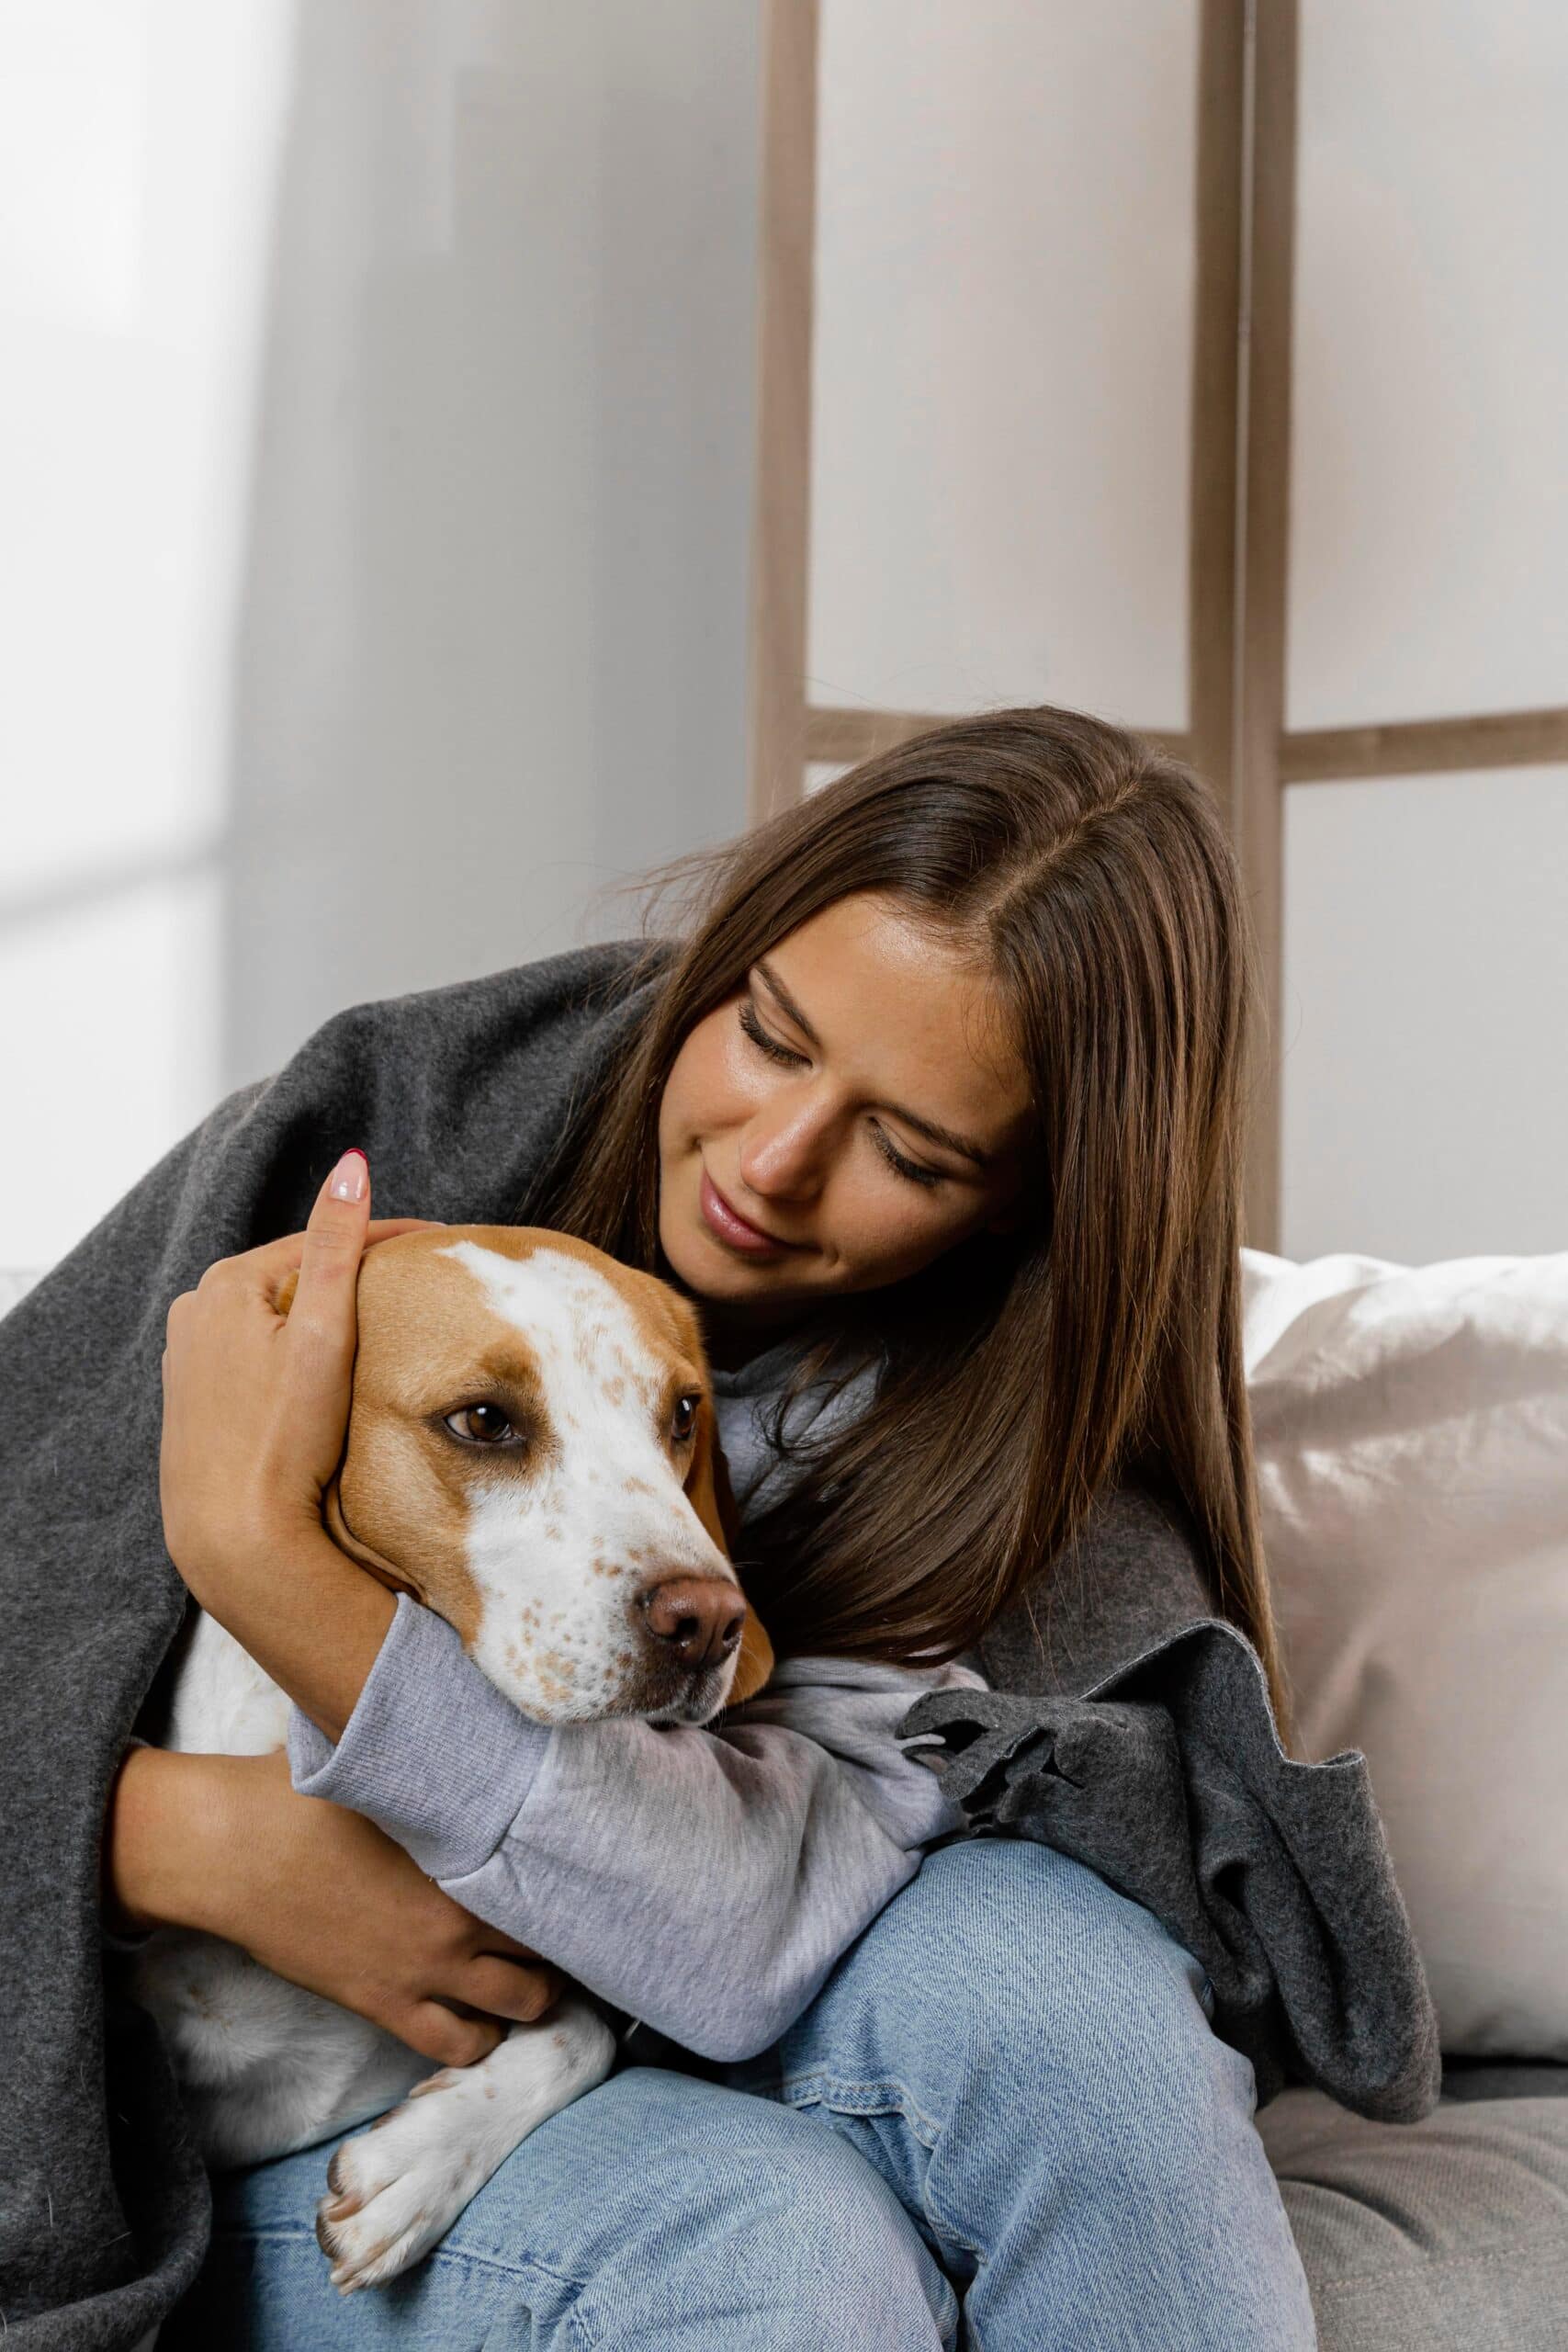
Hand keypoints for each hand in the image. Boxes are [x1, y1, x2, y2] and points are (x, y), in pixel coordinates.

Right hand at [109, 1747, 562, 2066]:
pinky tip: (485, 2022)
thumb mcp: (387, 1765)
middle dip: (568, 1942)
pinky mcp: (383, 2003)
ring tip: (539, 1979)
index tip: (591, 1877)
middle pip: (551, 1945)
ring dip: (537, 1996)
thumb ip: (441, 1759)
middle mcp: (458, 1917)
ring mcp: (424, 1969)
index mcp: (465, 1851)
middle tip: (572, 1932)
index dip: (578, 1881)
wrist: (234, 1849)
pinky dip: (480, 2040)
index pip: (552, 1877)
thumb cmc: (303, 1793)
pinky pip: (454, 2045)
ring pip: (519, 2005)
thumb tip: (473, 1714)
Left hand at [160, 1146, 437, 1595]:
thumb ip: (339, 1245)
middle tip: (421, 1281)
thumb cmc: (283, 1438)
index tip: (441, 1242)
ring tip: (384, 1322)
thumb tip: (353, 1164)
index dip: (387, 1239)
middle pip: (299, 1277)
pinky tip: (329, 1372)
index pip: (324, 1241)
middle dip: (356, 1276)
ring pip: (277, 1317)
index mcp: (226, 1283)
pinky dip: (296, 1353)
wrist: (235, 1537)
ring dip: (325, 1314)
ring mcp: (189, 1357)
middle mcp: (196, 1311)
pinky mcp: (194, 1400)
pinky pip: (258, 1355)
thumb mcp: (325, 1333)